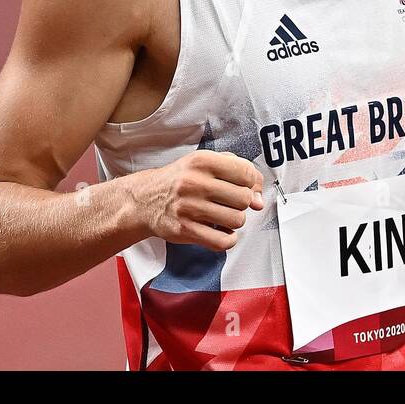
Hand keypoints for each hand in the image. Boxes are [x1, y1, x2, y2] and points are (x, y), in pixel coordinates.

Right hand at [136, 151, 263, 250]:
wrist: (145, 199)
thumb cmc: (181, 180)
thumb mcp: (206, 163)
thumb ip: (238, 171)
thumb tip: (259, 200)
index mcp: (202, 161)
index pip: (246, 173)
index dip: (252, 183)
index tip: (246, 187)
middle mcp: (195, 183)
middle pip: (244, 198)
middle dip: (242, 203)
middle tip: (230, 202)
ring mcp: (189, 208)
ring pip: (236, 220)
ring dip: (235, 221)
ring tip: (223, 216)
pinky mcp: (184, 230)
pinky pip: (222, 242)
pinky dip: (228, 239)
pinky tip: (221, 231)